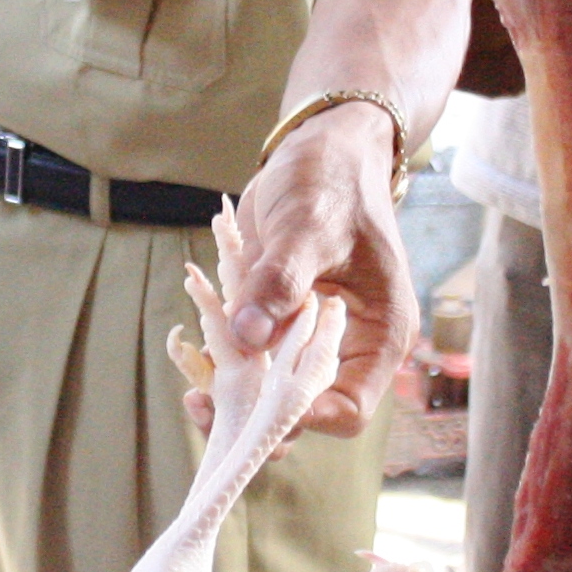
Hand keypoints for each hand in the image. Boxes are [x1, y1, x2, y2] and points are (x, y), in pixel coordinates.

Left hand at [199, 106, 414, 437]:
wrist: (320, 152)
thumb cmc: (332, 182)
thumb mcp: (309, 226)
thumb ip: (280, 281)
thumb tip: (247, 335)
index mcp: (379, 335)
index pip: (348, 408)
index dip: (304, 419)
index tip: (257, 413)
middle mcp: (346, 348)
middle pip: (303, 413)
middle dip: (254, 419)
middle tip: (203, 408)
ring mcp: (307, 340)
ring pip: (270, 395)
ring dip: (231, 397)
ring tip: (193, 393)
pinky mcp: (276, 326)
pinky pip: (249, 362)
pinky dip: (221, 365)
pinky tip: (192, 356)